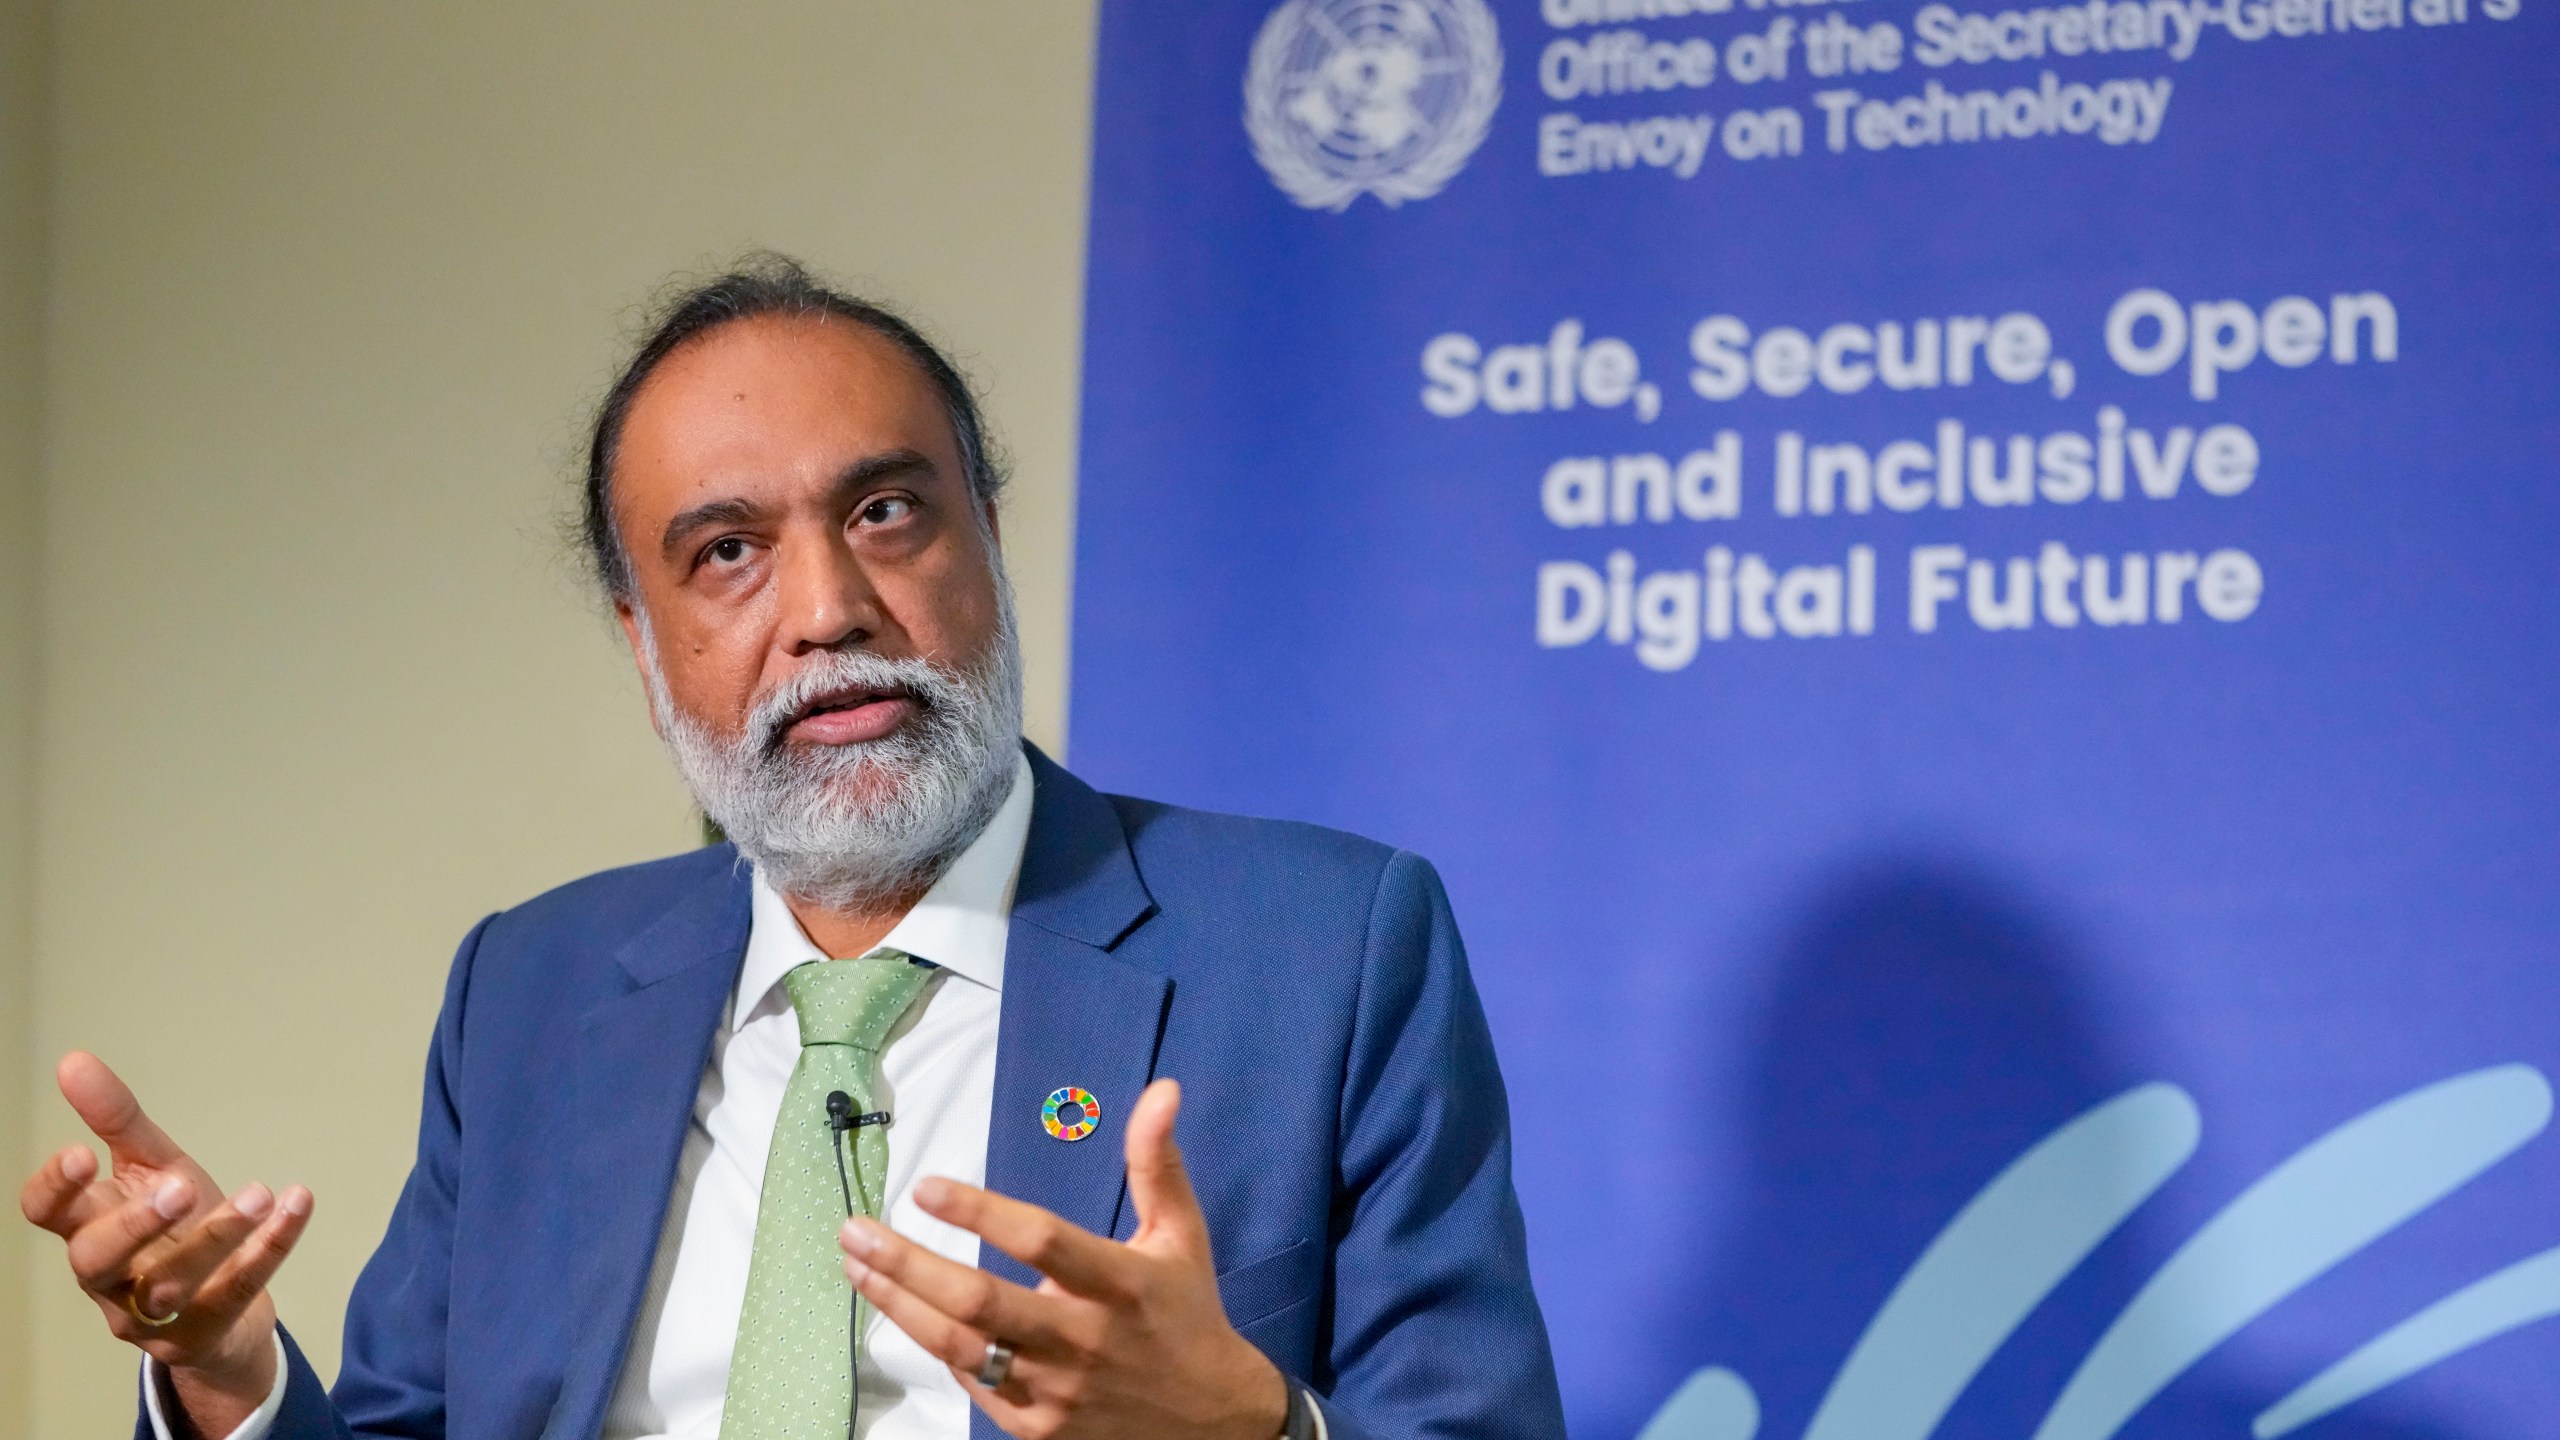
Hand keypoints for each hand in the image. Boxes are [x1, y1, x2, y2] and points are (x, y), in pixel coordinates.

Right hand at [18, 1052, 312, 1437]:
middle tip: (181, 1186)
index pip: (46, 1215)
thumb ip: (117, 1120)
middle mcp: (109, 1277)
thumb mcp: (150, 1168)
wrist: (224, 1312)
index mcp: (88, 1227)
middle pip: (98, 1258)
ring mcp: (152, 1315)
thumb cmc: (175, 1230)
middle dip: (137, 1223)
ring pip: (171, 1286)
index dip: (55, 1188)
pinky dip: (270, 1248)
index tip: (81, 1152)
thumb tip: (73, 1060)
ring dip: (217, 1237)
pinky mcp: (202, 1334)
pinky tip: (297, 1204)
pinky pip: (237, 1291)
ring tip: (260, 1193)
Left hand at [841, 1078, 1289, 1439]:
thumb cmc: (1186, 1311)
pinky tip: (902, 1308)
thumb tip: (1161, 1091)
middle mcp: (1082, 1340)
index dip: (981, 1213)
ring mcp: (1055, 1390)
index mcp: (1120, 1284)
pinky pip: (971, 1383)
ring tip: (856, 1264)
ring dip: (899, 1303)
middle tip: (855, 1230)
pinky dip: (933, 1343)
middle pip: (979, 1301)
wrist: (1210, 1421)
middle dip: (908, 1264)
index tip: (926, 1187)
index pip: (1041, 1242)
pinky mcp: (1036, 1428)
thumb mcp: (1181, 1233)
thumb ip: (1156, 1163)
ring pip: (959, 1346)